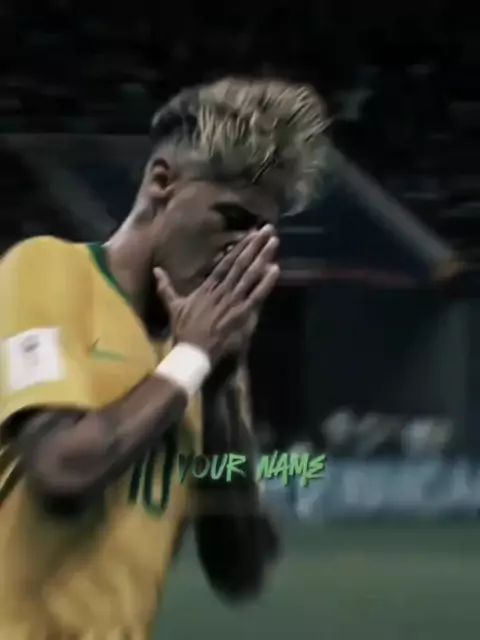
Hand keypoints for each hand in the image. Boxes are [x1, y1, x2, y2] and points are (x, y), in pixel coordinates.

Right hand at [154, 226, 278, 364]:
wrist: (192, 351)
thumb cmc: (184, 330)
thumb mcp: (173, 306)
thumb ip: (166, 287)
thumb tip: (155, 270)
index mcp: (208, 287)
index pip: (226, 262)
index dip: (239, 247)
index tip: (251, 234)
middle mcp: (221, 290)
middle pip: (241, 263)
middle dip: (255, 245)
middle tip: (269, 229)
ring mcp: (232, 301)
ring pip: (249, 275)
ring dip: (262, 257)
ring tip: (274, 242)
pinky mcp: (240, 313)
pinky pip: (255, 296)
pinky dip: (265, 283)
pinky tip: (275, 269)